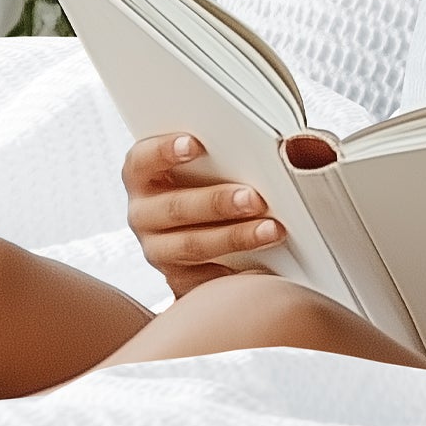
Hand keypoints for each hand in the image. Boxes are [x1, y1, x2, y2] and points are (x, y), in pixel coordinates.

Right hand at [123, 133, 283, 298]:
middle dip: (217, 203)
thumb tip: (283, 143)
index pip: (142, 159)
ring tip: (271, 230)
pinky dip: (235, 275)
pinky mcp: (178, 279)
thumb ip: (224, 149)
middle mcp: (143, 214)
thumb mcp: (208, 160)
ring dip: (235, 237)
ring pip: (192, 246)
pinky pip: (204, 282)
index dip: (164, 150)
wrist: (205, 225)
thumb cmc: (210, 178)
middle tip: (254, 198)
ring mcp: (158, 250)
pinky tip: (263, 268)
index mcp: (142, 176)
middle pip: (174, 208)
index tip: (195, 144)